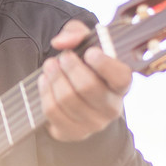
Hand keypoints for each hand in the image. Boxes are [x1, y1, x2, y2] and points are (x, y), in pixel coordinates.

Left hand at [39, 20, 132, 141]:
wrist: (71, 87)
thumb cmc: (83, 63)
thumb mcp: (83, 41)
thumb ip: (75, 33)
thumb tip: (61, 42)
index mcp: (121, 85)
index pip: (122, 77)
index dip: (105, 64)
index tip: (90, 52)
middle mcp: (112, 107)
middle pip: (88, 87)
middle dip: (69, 67)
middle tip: (63, 57)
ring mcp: (93, 123)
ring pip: (67, 99)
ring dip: (53, 78)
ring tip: (50, 66)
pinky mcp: (73, 132)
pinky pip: (53, 112)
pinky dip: (45, 92)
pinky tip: (44, 81)